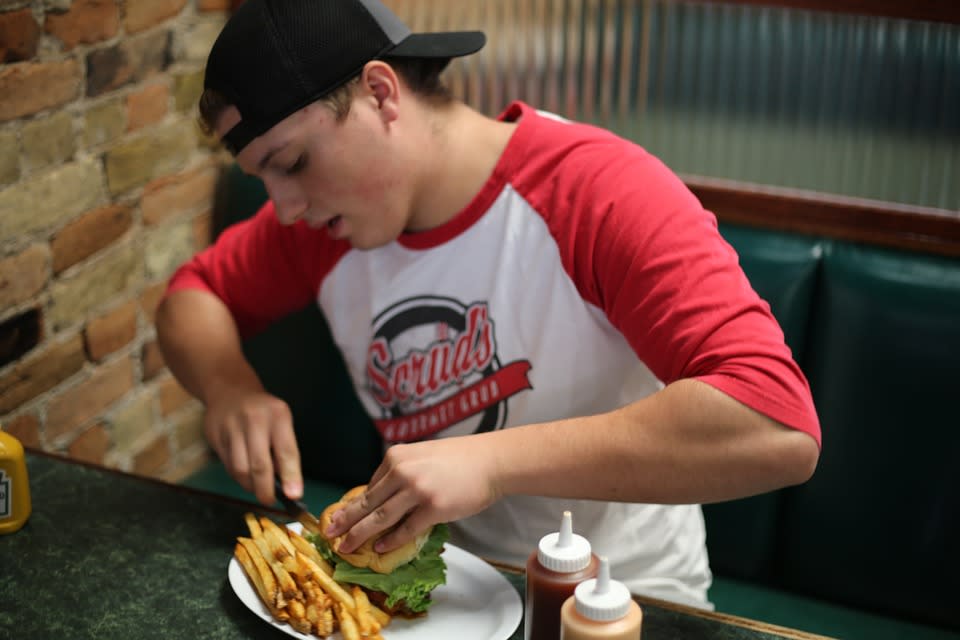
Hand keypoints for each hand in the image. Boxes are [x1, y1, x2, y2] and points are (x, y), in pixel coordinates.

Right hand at [203, 386, 301, 505]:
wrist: (229, 390)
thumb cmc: (263, 412)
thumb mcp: (280, 422)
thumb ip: (284, 450)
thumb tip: (288, 486)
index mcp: (278, 414)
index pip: (286, 451)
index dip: (291, 476)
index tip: (294, 496)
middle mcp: (254, 419)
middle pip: (259, 464)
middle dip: (265, 490)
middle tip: (269, 500)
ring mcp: (232, 427)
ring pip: (240, 469)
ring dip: (250, 485)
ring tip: (257, 487)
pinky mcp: (215, 435)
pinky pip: (227, 465)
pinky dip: (238, 476)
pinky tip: (244, 474)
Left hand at [325, 435, 501, 552]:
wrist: (490, 460)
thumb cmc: (460, 459)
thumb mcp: (422, 455)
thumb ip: (401, 473)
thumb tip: (384, 499)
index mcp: (396, 456)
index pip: (370, 486)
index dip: (354, 505)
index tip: (341, 518)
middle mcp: (402, 472)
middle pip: (367, 502)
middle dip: (345, 520)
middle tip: (329, 533)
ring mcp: (417, 490)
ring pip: (380, 518)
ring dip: (360, 535)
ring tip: (346, 547)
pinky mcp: (433, 507)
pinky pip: (406, 529)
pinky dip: (391, 540)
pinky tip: (380, 548)